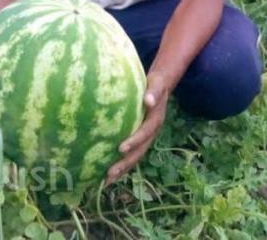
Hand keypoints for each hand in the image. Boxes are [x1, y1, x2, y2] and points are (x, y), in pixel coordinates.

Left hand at [105, 71, 169, 185]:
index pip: (145, 133)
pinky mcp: (140, 140)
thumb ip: (153, 92)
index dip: (135, 141)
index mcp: (155, 121)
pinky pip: (132, 154)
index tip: (121, 148)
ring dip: (123, 169)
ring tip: (106, 180)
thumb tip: (148, 100)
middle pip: (140, 151)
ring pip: (135, 157)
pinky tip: (107, 174)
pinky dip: (122, 165)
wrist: (160, 89)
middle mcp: (152, 133)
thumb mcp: (156, 85)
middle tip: (110, 172)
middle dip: (126, 163)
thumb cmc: (155, 85)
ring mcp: (146, 139)